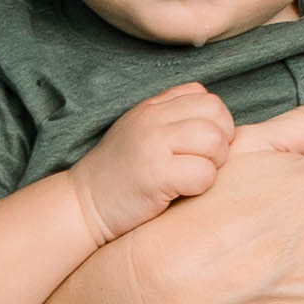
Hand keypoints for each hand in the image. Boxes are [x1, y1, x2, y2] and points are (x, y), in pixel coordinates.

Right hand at [73, 81, 230, 241]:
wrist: (82, 205)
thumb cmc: (120, 176)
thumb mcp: (142, 133)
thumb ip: (174, 121)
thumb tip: (222, 126)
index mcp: (152, 107)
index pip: (206, 97)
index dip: (215, 123)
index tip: (200, 148)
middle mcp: (152, 119)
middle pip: (216, 113)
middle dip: (221, 142)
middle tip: (201, 164)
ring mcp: (152, 144)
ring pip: (214, 141)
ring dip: (213, 165)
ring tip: (190, 177)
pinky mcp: (155, 174)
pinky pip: (204, 173)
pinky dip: (201, 187)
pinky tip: (180, 192)